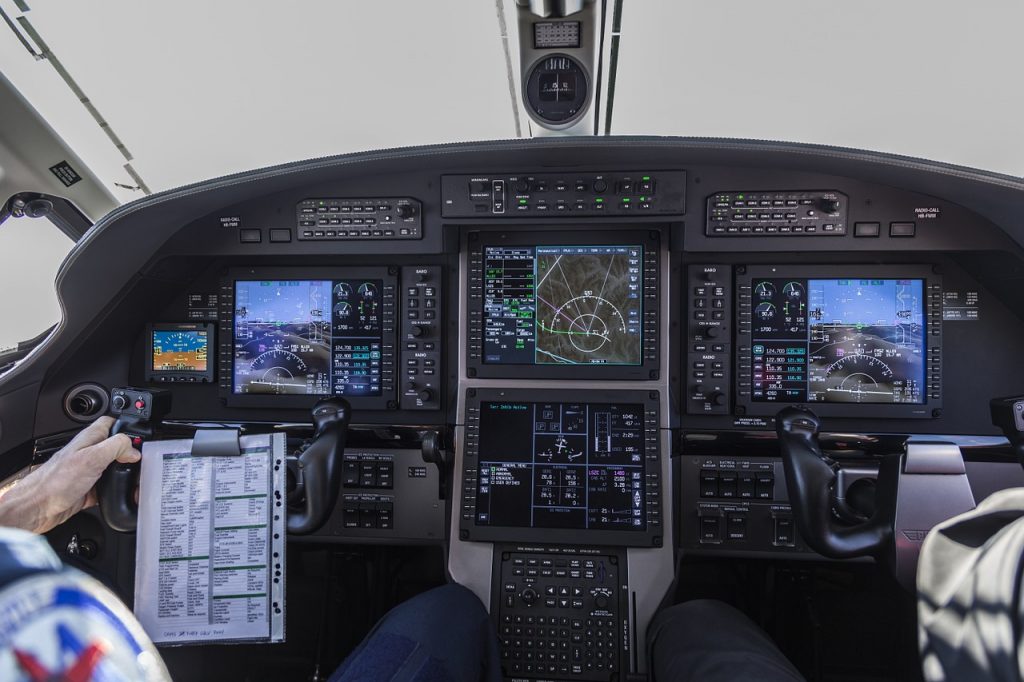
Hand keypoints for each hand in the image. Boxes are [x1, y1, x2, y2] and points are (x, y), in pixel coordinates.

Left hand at [0, 416, 139, 533]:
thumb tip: (134, 449)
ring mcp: (88, 472)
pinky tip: (121, 493)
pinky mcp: (88, 489)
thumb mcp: (91, 458)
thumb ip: (116, 447)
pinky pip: (109, 487)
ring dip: (124, 471)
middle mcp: (88, 453)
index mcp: (89, 440)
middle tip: (141, 457)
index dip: (126, 425)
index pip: (110, 423)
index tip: (140, 434)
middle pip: (115, 446)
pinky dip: (117, 490)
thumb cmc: (54, 483)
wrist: (37, 509)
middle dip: (130, 451)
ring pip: (113, 467)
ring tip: (135, 474)